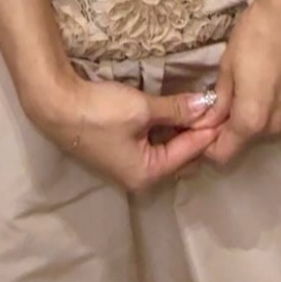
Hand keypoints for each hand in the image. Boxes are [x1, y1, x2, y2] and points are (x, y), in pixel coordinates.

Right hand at [25, 71, 230, 193]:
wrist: (56, 106)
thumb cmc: (100, 112)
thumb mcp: (141, 109)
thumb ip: (176, 109)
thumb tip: (206, 105)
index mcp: (147, 174)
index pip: (188, 152)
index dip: (207, 130)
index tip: (224, 110)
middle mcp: (139, 177)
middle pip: (179, 156)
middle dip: (196, 133)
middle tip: (213, 108)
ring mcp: (128, 165)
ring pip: (166, 149)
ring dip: (181, 129)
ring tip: (198, 106)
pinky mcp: (119, 151)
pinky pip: (152, 143)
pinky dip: (165, 128)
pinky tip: (174, 110)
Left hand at [198, 0, 280, 167]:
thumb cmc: (255, 34)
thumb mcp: (227, 65)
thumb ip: (219, 99)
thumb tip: (209, 119)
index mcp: (251, 120)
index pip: (223, 153)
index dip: (207, 144)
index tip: (200, 124)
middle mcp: (275, 125)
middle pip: (246, 139)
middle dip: (229, 126)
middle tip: (219, 99)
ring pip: (265, 126)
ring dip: (252, 115)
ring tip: (245, 85)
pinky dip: (271, 103)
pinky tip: (267, 78)